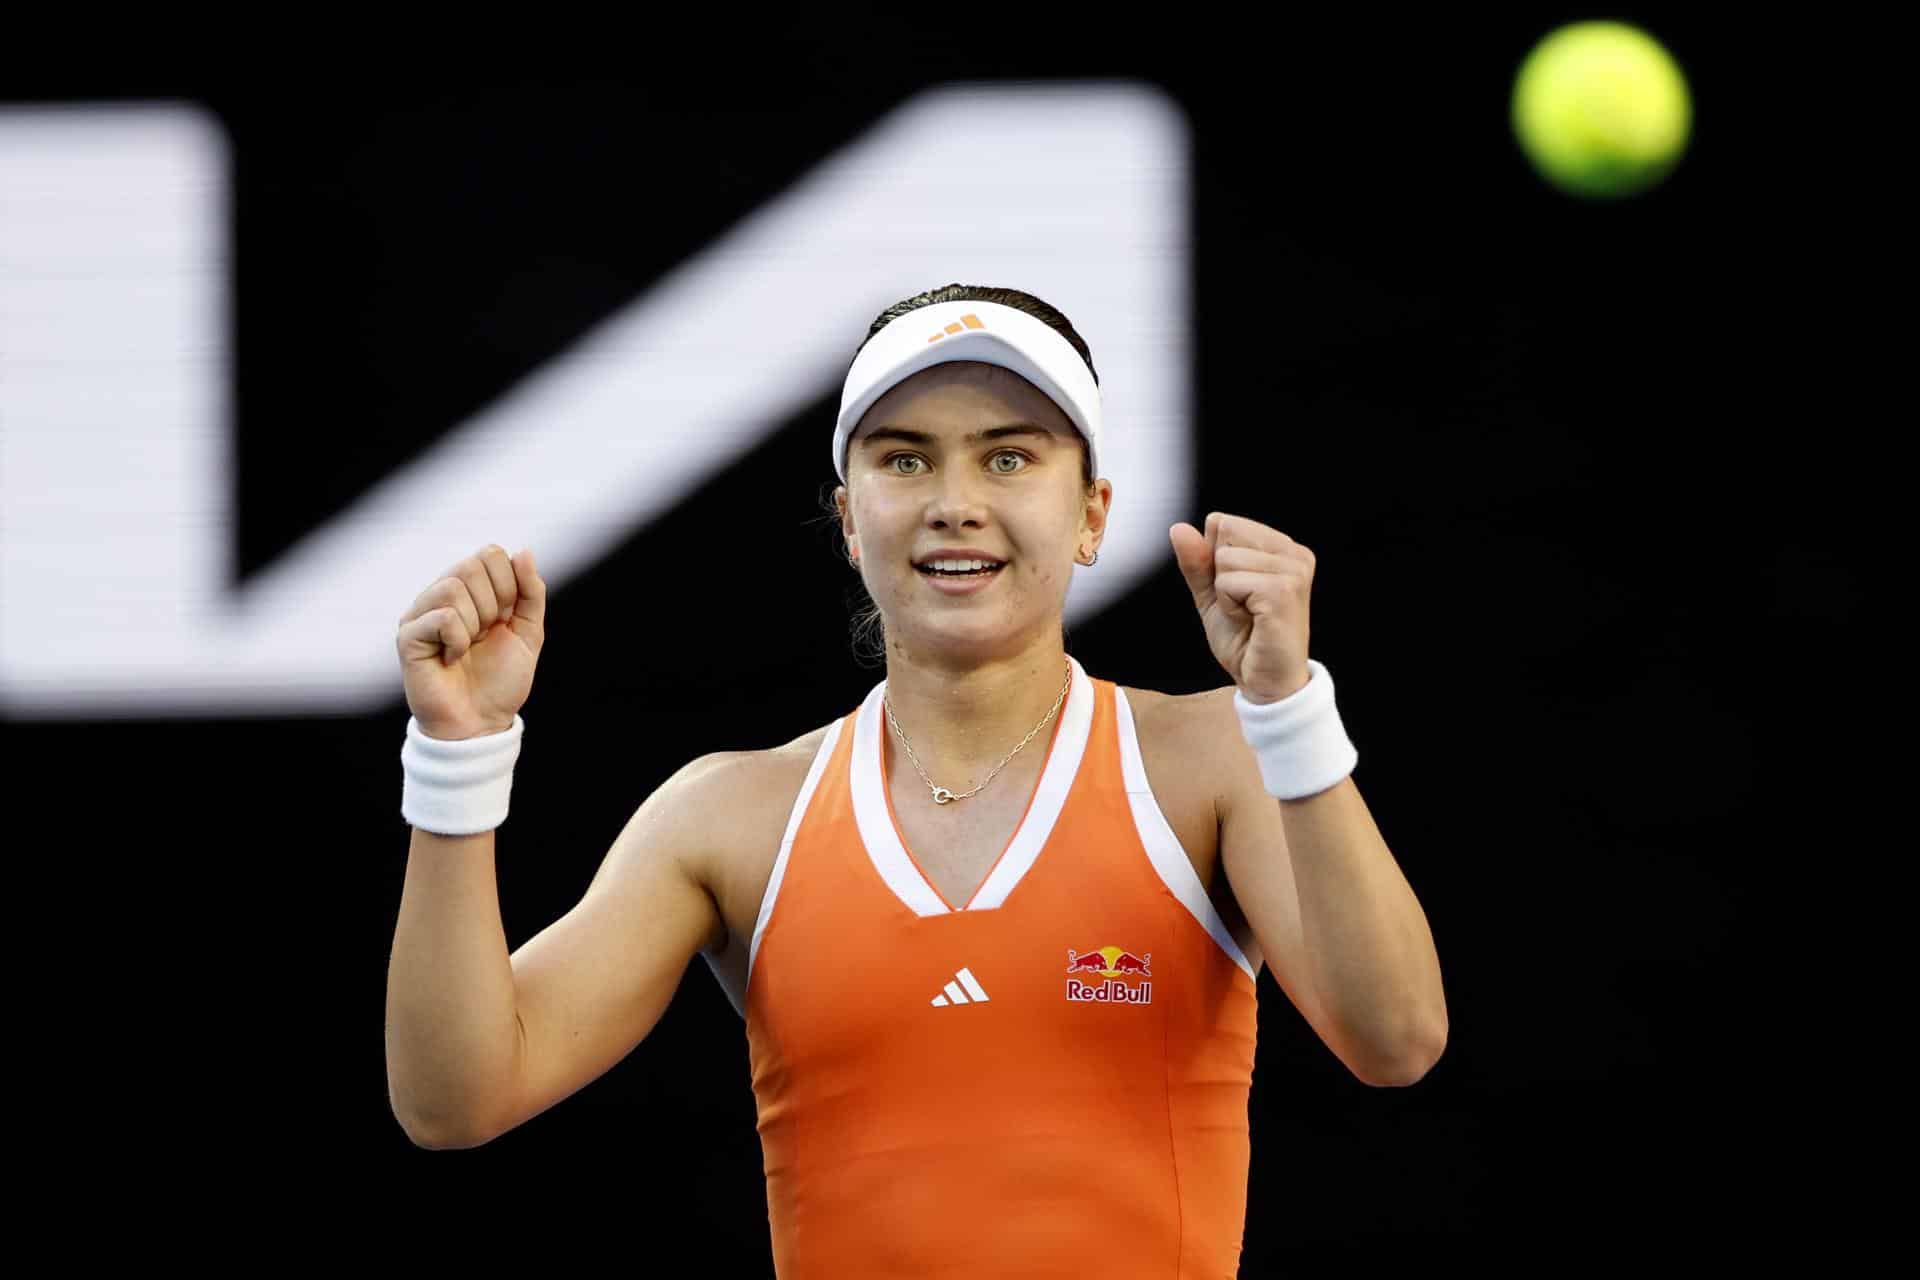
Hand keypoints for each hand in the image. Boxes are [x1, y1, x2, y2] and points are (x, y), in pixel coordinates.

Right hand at [396, 545, 546, 738]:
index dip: (509, 584)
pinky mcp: (408, 636)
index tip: (505, 619)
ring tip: (468, 648)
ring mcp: (421, 614)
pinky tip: (451, 659)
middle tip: (485, 636)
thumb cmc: (501, 681)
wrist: (482, 722)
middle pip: (471, 565)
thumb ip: (531, 592)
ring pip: (453, 588)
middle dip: (493, 605)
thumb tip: (523, 551)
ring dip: (474, 624)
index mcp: (470, 590)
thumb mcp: (529, 632)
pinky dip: (458, 640)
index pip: (490, 553)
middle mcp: (441, 596)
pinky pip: (441, 617)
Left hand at [1169, 513, 1314, 703]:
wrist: (1263, 682)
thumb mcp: (1211, 594)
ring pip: (1225, 559)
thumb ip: (1197, 561)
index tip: (1237, 592)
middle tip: (1243, 606)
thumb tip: (1179, 528)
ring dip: (1225, 593)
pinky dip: (1229, 604)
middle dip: (1220, 574)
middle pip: (1224, 534)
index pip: (1223, 523)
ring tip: (1248, 615)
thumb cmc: (1244, 639)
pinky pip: (1229, 581)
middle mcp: (1294, 553)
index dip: (1215, 562)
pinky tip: (1251, 621)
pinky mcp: (1283, 590)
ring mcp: (1293, 570)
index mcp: (1282, 547)